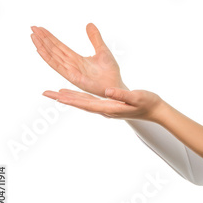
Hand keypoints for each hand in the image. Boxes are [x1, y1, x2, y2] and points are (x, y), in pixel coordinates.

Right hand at [31, 23, 125, 97]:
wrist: (116, 84)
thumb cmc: (110, 71)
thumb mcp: (102, 50)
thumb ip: (95, 38)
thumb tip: (89, 24)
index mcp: (76, 58)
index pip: (60, 46)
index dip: (50, 37)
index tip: (40, 28)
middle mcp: (70, 64)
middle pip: (53, 49)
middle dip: (43, 39)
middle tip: (32, 27)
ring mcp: (70, 71)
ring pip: (52, 56)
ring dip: (42, 46)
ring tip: (33, 36)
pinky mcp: (72, 77)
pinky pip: (57, 66)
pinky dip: (48, 57)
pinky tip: (39, 49)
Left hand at [42, 87, 164, 121]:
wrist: (155, 110)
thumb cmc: (148, 102)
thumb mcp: (136, 97)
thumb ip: (122, 95)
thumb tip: (107, 92)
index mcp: (110, 108)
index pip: (87, 104)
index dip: (72, 99)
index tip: (58, 95)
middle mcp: (105, 110)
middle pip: (81, 104)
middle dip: (64, 99)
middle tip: (47, 93)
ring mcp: (107, 109)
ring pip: (84, 103)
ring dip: (70, 98)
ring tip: (56, 93)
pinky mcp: (109, 106)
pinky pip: (90, 101)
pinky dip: (80, 97)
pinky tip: (76, 95)